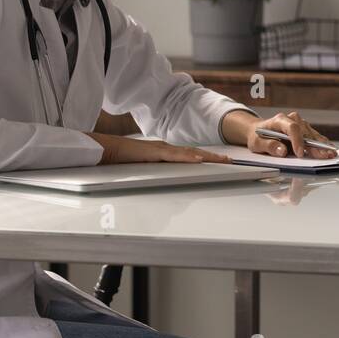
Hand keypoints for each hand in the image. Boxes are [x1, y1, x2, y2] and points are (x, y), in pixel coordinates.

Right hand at [88, 132, 230, 164]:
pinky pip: (174, 156)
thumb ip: (157, 175)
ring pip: (189, 153)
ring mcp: (162, 150)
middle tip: (230, 161)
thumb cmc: (123, 161)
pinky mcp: (154, 152)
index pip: (190, 155)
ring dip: (207, 157)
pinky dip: (188, 157)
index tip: (221, 162)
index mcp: (165, 153)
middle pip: (195, 153)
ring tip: (222, 160)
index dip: (206, 158)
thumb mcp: (145, 169)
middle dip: (213, 157)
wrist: (108, 151)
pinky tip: (199, 160)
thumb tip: (168, 189)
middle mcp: (166, 149)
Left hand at [247, 111, 337, 158]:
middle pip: (305, 133)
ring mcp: (300, 124)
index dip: (297, 141)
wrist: (258, 131)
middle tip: (323, 156)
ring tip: (330, 154)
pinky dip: (322, 144)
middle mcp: (292, 119)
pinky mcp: (305, 130)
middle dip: (314, 146)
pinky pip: (315, 137)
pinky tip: (329, 149)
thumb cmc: (258, 137)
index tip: (299, 154)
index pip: (292, 128)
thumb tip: (282, 151)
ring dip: (321, 146)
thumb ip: (269, 146)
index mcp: (279, 120)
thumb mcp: (257, 143)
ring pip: (312, 135)